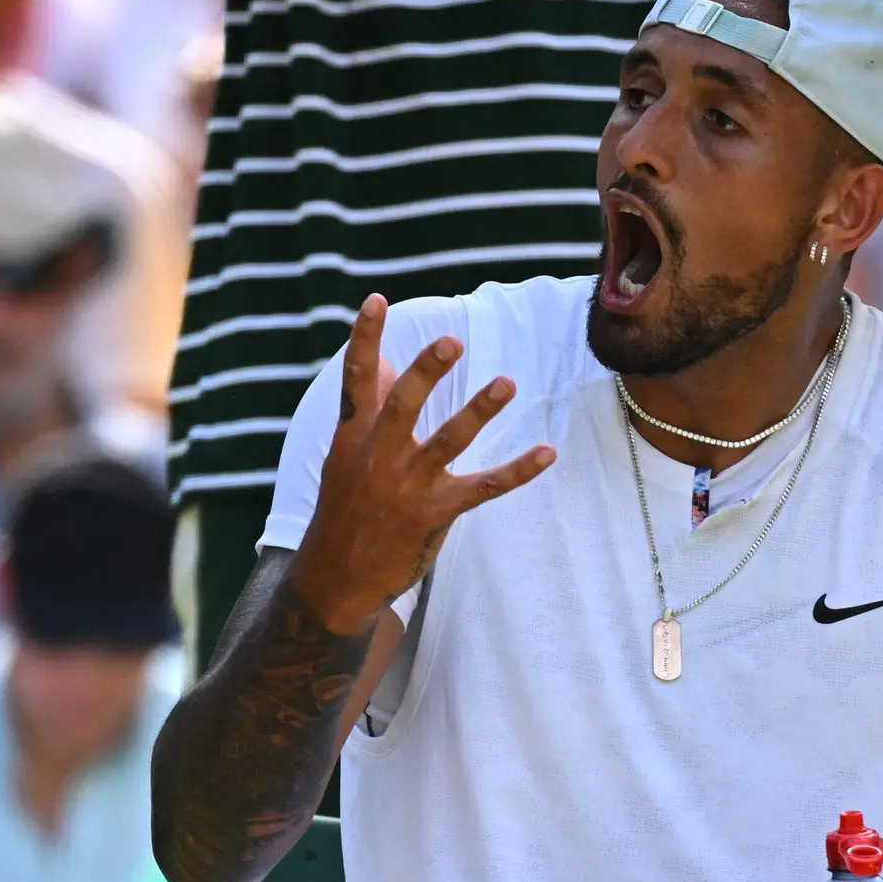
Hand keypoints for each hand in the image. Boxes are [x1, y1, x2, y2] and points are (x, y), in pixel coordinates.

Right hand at [287, 295, 554, 632]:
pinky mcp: (433, 514)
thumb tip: (385, 364)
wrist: (335, 581)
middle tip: (452, 340)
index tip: (377, 300)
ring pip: (446, 441)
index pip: (356, 379)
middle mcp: (378, 457)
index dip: (366, 338)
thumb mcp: (345, 460)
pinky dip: (517, 470)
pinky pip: (483, 487)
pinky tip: (547, 453)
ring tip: (506, 383)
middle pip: (402, 405)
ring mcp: (406, 487)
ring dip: (478, 410)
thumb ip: (367, 412)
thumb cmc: (344, 512)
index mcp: (353, 438)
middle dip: (427, 372)